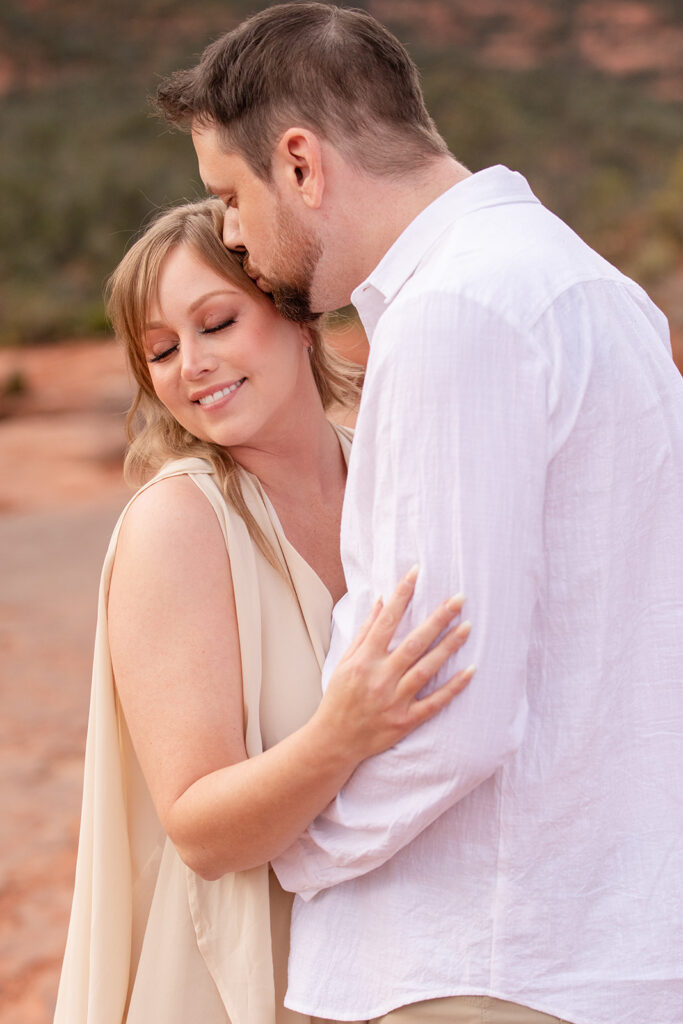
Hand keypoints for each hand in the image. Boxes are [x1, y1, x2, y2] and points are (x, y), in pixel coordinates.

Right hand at [314, 567, 474, 764]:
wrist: (334, 741)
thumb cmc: (339, 697)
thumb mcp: (345, 662)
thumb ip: (365, 631)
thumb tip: (381, 601)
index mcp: (364, 660)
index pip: (387, 620)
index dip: (402, 595)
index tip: (417, 572)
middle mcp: (380, 677)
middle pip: (414, 642)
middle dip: (438, 618)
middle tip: (459, 598)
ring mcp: (394, 700)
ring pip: (427, 669)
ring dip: (449, 647)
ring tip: (468, 627)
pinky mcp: (405, 721)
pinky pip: (434, 702)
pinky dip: (453, 688)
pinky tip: (471, 671)